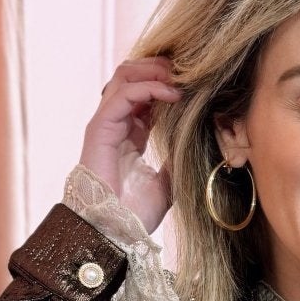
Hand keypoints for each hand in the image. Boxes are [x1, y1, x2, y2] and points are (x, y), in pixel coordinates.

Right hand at [80, 57, 180, 233]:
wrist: (114, 231)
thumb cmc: (135, 214)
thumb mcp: (167, 183)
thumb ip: (178, 163)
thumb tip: (199, 148)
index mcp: (131, 134)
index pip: (147, 94)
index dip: (170, 82)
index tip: (197, 83)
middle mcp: (117, 123)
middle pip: (133, 76)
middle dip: (161, 69)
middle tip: (190, 72)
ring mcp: (106, 123)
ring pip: (126, 76)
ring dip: (156, 71)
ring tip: (182, 78)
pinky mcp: (100, 127)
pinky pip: (125, 93)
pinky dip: (150, 87)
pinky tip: (174, 94)